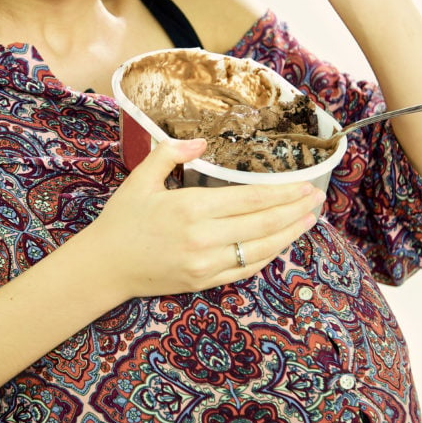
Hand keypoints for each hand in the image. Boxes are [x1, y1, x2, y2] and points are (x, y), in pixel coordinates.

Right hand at [92, 139, 325, 297]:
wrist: (104, 266)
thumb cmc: (122, 219)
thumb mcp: (141, 179)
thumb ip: (170, 153)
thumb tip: (202, 140)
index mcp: (191, 207)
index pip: (251, 199)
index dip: (282, 193)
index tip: (304, 185)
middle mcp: (204, 237)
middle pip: (263, 223)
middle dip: (295, 211)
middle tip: (317, 199)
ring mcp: (206, 263)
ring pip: (260, 249)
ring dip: (289, 235)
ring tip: (308, 221)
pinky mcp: (204, 282)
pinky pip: (245, 270)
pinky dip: (267, 257)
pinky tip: (280, 245)